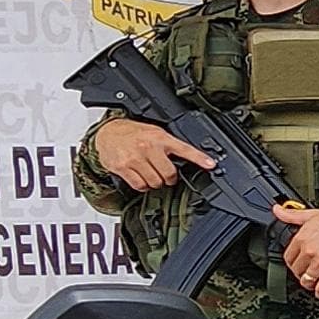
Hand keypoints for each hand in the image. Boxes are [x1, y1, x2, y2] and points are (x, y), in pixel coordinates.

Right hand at [93, 119, 214, 192]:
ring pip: (155, 182)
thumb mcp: (155, 132)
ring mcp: (135, 159)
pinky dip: (143, 186)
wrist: (107, 132)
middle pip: (169, 174)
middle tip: (166, 174)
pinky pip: (140, 186)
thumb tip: (186, 158)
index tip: (210, 164)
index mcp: (159, 137)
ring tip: (151, 174)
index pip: (184, 149)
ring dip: (156, 182)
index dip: (199, 158)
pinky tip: (141, 178)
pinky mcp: (123, 168)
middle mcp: (148, 147)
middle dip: (169, 178)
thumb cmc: (133, 133)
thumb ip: (168, 145)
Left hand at [270, 205, 318, 298]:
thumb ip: (293, 215)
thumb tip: (277, 210)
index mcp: (302, 238)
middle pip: (297, 271)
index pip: (288, 258)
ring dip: (310, 284)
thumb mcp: (315, 215)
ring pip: (307, 281)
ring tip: (315, 282)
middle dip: (302, 273)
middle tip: (308, 273)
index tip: (299, 264)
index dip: (294, 262)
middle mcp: (309, 251)